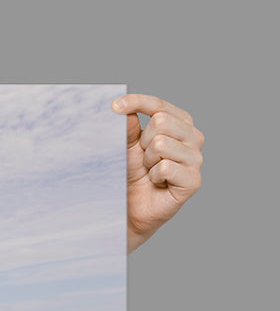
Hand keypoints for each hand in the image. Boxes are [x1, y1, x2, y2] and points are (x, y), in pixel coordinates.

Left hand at [112, 94, 203, 252]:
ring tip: (150, 172)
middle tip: (143, 159)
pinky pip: (166, 167)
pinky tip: (157, 183)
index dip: (137, 102)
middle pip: (161, 121)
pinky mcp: (194, 180)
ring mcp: (196, 158)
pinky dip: (153, 176)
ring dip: (147, 161)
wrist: (130, 207)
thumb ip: (128, 126)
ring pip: (161, 144)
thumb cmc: (132, 174)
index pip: (159, 105)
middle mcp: (193, 137)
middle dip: (142, 142)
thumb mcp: (127, 146)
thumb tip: (122, 108)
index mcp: (180, 123)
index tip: (114, 106)